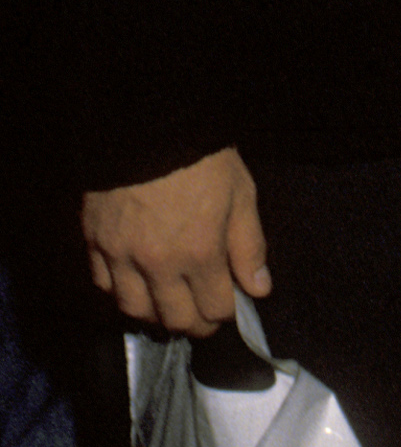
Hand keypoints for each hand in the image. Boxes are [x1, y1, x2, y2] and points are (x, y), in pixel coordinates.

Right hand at [82, 148, 269, 335]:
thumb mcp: (241, 194)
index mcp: (200, 252)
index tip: (229, 304)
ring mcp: (122, 255)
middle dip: (195, 323)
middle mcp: (158, 263)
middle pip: (175, 319)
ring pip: (135, 310)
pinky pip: (103, 285)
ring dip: (156, 314)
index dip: (226, 313)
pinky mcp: (95, 242)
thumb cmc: (202, 156)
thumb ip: (249, 246)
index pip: (215, 309)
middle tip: (202, 314)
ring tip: (169, 304)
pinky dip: (120, 292)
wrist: (148, 123)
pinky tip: (136, 283)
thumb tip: (259, 289)